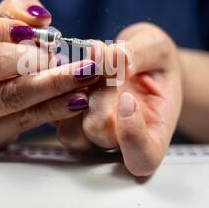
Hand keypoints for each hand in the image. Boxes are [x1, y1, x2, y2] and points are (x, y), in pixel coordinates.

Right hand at [0, 0, 99, 149]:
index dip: (5, 26)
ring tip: (85, 74)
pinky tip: (77, 99)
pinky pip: (22, 120)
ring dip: (54, 83)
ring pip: (10, 95)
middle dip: (37, 56)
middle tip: (64, 53)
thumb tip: (39, 18)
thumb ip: (12, 9)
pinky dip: (54, 108)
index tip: (33, 32)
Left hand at [56, 23, 181, 176]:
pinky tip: (71, 63)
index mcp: (152, 134)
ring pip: (70, 130)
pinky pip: (52, 112)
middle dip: (102, 94)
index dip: (132, 135)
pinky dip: (59, 87)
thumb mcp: (157, 48)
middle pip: (100, 134)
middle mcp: (118, 140)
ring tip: (90, 63)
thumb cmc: (154, 61)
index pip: (142, 159)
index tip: (129, 99)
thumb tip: (112, 58)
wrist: (138, 59)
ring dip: (77, 91)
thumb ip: (139, 54)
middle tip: (108, 61)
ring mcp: (88, 133)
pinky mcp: (65, 120)